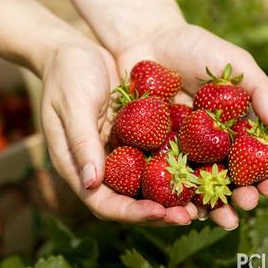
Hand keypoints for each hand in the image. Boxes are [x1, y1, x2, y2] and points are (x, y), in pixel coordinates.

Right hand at [41, 41, 197, 225]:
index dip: (129, 212)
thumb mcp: (72, 105)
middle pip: (127, 201)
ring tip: (200, 204)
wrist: (76, 51)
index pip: (102, 202)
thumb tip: (91, 183)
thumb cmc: (66, 75)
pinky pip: (153, 158)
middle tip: (190, 216)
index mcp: (76, 165)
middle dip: (157, 212)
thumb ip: (81, 143)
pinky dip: (172, 168)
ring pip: (143, 185)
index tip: (159, 213)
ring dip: (170, 197)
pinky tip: (198, 170)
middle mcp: (98, 166)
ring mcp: (116, 153)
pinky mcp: (132, 138)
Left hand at [115, 24, 267, 229]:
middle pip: (223, 177)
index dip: (263, 176)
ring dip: (206, 204)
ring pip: (193, 183)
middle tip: (243, 209)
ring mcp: (177, 148)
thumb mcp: (232, 62)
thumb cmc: (193, 47)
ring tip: (215, 219)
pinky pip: (159, 173)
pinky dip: (169, 191)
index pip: (250, 158)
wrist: (147, 40)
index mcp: (229, 127)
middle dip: (236, 196)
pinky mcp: (149, 147)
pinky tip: (178, 205)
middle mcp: (204, 143)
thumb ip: (258, 88)